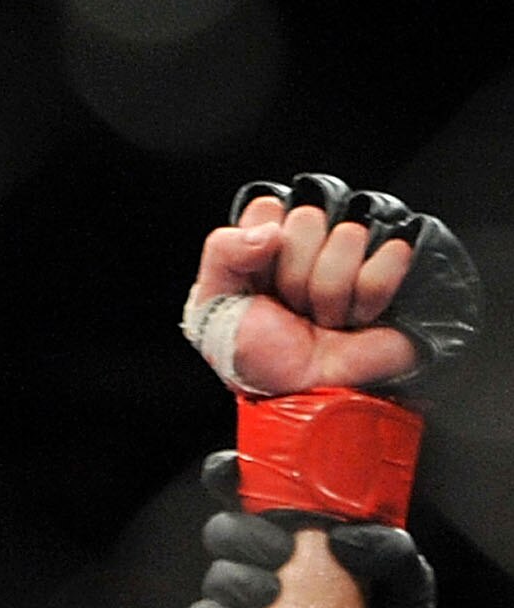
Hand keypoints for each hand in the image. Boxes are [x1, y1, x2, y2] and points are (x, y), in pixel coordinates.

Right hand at [183, 466, 450, 607]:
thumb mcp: (411, 588)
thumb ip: (390, 550)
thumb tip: (341, 537)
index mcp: (309, 537)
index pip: (261, 494)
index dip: (236, 475)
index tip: (234, 474)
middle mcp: (274, 568)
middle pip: (227, 530)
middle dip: (243, 534)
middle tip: (279, 554)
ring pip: (215, 574)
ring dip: (231, 577)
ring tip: (268, 595)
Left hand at [184, 192, 414, 395]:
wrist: (307, 401)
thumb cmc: (260, 360)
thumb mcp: (214, 308)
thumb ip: (220, 252)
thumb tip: (271, 231)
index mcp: (269, 241)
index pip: (267, 206)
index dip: (261, 253)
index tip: (261, 291)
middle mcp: (314, 240)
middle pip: (307, 219)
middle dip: (295, 279)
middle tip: (296, 312)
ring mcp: (357, 250)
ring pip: (348, 235)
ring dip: (331, 295)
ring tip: (326, 321)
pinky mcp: (394, 266)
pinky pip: (390, 256)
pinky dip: (370, 297)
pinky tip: (358, 318)